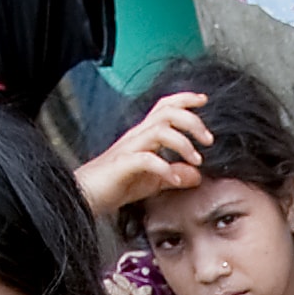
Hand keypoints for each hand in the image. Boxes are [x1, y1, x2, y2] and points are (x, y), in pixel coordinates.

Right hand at [76, 90, 209, 217]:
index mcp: (143, 135)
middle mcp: (137, 136)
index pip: (164, 107)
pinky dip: (165, 168)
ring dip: (183, 143)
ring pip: (160, 130)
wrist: (84, 195)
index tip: (203, 99)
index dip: (184, 99)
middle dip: (193, 122)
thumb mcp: (152, 181)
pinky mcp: (122, 165)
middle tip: (209, 140)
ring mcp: (129, 149)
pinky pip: (146, 159)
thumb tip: (197, 175)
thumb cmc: (115, 185)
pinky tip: (175, 180)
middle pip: (167, 113)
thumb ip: (174, 175)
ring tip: (196, 160)